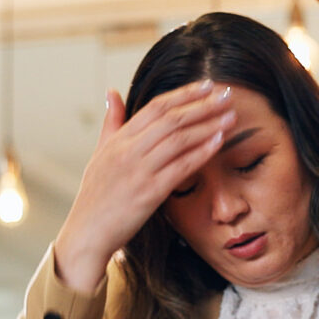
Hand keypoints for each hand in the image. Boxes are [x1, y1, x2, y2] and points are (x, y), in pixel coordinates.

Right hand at [48, 83, 236, 294]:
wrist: (87, 233)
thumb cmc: (95, 196)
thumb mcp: (100, 154)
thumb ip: (111, 123)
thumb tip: (113, 92)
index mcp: (118, 139)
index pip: (155, 107)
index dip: (184, 93)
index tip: (207, 84)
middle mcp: (128, 151)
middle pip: (171, 119)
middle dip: (203, 105)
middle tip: (227, 95)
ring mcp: (138, 171)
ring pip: (179, 139)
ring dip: (208, 125)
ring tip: (231, 116)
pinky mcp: (148, 193)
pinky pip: (180, 168)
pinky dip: (201, 152)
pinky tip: (219, 142)